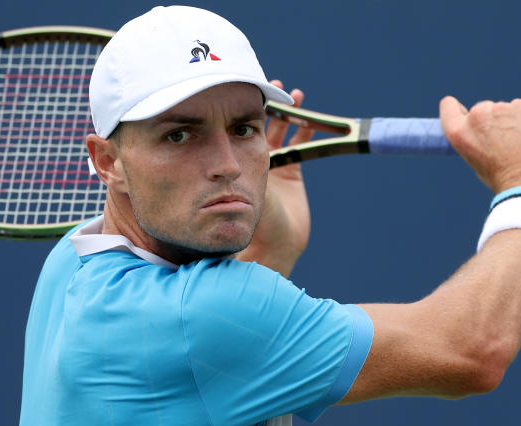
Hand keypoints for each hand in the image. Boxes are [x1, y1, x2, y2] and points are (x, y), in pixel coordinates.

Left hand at [235, 81, 314, 276]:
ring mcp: (271, 167)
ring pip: (278, 130)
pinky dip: (303, 128)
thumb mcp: (231, 191)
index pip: (232, 127)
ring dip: (285, 112)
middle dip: (265, 104)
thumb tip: (215, 152)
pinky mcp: (292, 174)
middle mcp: (247, 161)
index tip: (242, 87)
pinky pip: (299, 144)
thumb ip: (227, 171)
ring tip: (290, 93)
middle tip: (270, 84)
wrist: (269, 247)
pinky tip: (305, 112)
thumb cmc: (243, 223)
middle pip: (256, 124)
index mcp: (230, 161)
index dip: (238, 108)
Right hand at [440, 96, 520, 196]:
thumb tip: (486, 129)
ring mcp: (501, 108)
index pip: (448, 106)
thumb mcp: (474, 159)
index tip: (464, 113)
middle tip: (502, 140)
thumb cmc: (500, 176)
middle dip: (490, 119)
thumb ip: (475, 138)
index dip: (456, 109)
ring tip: (520, 142)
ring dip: (510, 119)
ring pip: (505, 109)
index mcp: (459, 131)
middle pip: (482, 108)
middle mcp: (477, 116)